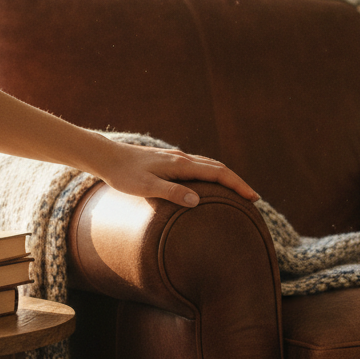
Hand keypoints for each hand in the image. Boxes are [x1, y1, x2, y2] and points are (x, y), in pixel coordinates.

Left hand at [94, 141, 258, 206]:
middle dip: (237, 182)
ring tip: (236, 192)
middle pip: (218, 168)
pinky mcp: (169, 161)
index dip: (238, 185)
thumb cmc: (123, 175)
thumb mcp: (146, 188)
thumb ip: (172, 193)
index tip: (253, 197)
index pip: (219, 173)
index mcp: (181, 165)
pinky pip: (198, 167)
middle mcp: (183, 159)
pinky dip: (212, 175)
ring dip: (225, 178)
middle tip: (252, 198)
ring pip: (209, 165)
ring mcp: (176, 159)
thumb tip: (197, 201)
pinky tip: (208, 184)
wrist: (105, 157)